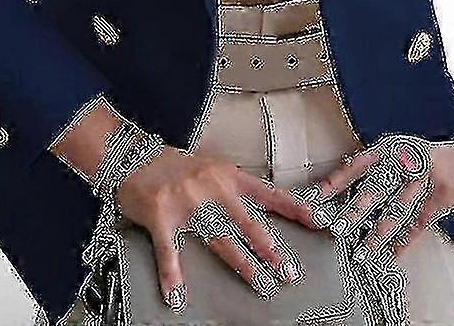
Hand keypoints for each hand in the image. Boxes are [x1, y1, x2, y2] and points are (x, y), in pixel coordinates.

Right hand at [115, 145, 320, 309]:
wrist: (134, 156)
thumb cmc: (176, 167)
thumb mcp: (211, 170)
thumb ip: (233, 189)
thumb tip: (261, 212)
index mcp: (228, 176)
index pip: (268, 194)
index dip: (294, 208)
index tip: (318, 220)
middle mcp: (212, 188)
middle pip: (247, 222)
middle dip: (270, 248)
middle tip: (288, 270)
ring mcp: (186, 203)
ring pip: (219, 238)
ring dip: (241, 263)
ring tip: (259, 282)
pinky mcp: (160, 217)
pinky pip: (169, 252)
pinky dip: (172, 276)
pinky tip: (177, 296)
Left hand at [313, 132, 453, 264]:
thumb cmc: (430, 160)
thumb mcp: (402, 154)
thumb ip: (379, 170)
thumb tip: (343, 195)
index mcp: (392, 147)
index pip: (358, 164)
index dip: (338, 180)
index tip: (318, 197)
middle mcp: (407, 160)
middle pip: (376, 187)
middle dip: (355, 210)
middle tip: (336, 227)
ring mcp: (427, 178)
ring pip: (397, 209)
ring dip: (377, 233)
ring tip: (361, 251)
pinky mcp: (443, 197)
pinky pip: (418, 224)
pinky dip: (403, 242)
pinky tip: (391, 256)